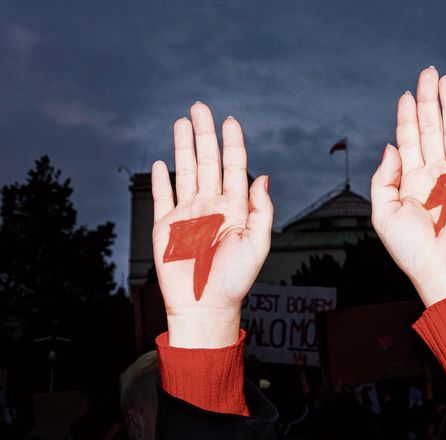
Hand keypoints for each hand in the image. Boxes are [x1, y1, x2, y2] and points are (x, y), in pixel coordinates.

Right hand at [152, 102, 272, 347]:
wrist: (205, 306)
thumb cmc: (234, 280)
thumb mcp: (257, 245)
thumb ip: (261, 210)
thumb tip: (263, 177)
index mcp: (235, 208)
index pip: (234, 167)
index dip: (232, 144)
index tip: (231, 121)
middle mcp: (211, 205)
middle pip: (207, 161)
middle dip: (205, 134)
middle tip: (200, 107)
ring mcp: (188, 213)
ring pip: (185, 172)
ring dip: (183, 147)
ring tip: (183, 122)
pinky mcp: (166, 226)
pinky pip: (163, 196)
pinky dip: (161, 179)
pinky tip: (161, 163)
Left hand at [371, 68, 445, 305]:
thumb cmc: (413, 251)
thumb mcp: (383, 214)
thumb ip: (383, 178)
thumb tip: (390, 146)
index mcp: (412, 182)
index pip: (408, 140)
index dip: (405, 117)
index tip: (405, 94)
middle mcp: (435, 176)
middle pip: (430, 129)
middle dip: (428, 100)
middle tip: (428, 73)